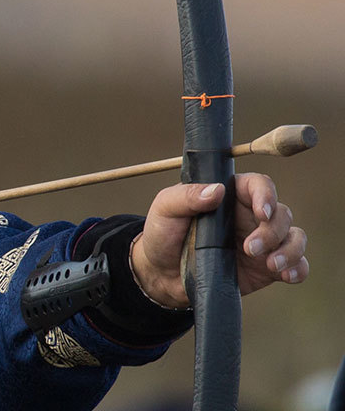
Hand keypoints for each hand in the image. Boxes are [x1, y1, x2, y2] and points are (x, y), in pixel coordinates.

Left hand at [130, 173, 307, 308]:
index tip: (261, 212)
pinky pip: (296, 264)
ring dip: (291, 250)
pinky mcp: (265, 268)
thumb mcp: (165, 209)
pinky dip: (299, 268)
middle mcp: (250, 216)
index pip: (258, 185)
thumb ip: (187, 196)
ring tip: (272, 265)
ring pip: (294, 237)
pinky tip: (288, 275)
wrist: (161, 274)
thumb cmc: (163, 233)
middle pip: (280, 213)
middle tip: (249, 249)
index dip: (265, 195)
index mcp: (230, 195)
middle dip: (271, 231)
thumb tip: (216, 190)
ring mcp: (262, 242)